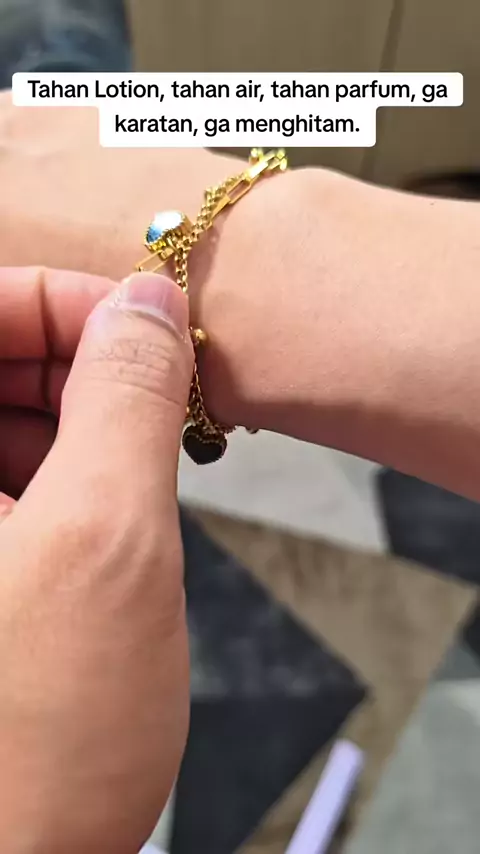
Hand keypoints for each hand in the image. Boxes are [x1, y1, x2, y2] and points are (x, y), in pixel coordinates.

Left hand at [0, 268, 192, 853]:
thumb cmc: (32, 750)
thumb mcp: (108, 543)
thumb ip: (128, 399)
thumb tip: (150, 304)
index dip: (60, 303)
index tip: (147, 329)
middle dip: (79, 364)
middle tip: (161, 401)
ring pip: (0, 415)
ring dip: (80, 419)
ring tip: (142, 466)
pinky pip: (5, 471)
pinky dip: (67, 467)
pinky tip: (111, 509)